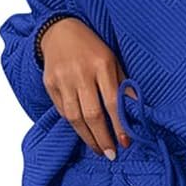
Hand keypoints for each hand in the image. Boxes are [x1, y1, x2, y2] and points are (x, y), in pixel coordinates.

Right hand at [40, 17, 128, 157]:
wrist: (59, 30)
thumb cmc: (92, 48)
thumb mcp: (113, 60)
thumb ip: (123, 84)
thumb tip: (136, 110)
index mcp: (101, 64)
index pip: (112, 102)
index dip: (119, 125)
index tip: (125, 143)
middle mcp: (81, 73)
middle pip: (92, 114)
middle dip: (103, 138)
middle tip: (111, 154)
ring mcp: (63, 79)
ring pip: (74, 117)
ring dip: (88, 137)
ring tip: (99, 149)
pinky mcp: (50, 84)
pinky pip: (62, 111)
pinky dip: (74, 125)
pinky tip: (84, 133)